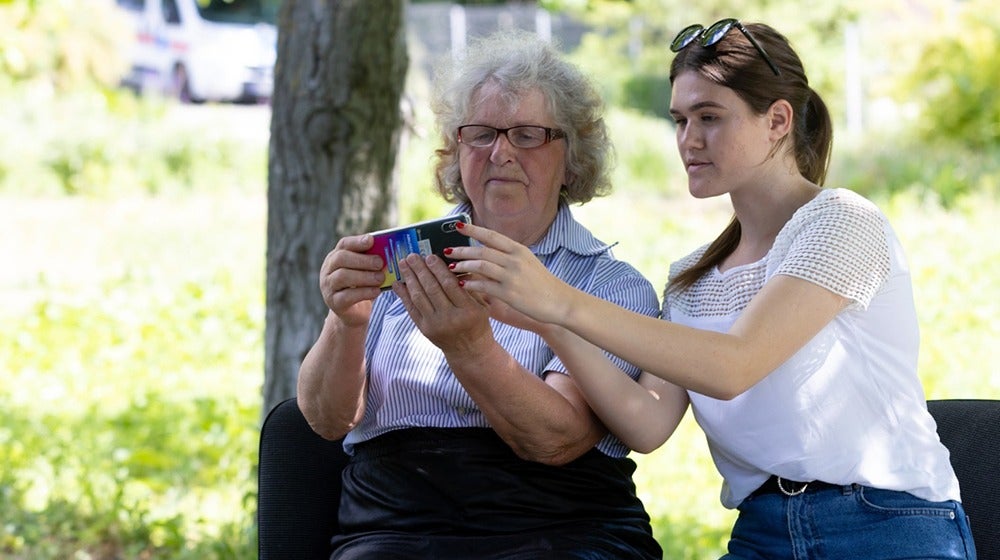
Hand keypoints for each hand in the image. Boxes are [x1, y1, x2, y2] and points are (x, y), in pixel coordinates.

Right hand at [319, 234, 385, 325]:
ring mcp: (328, 287)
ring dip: (364, 276)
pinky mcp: (334, 303)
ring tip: (380, 278)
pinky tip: (376, 291)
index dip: (357, 241)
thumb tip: (389, 249)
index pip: (343, 244)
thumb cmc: (362, 286)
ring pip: (342, 277)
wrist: (354, 312)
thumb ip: (371, 260)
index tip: (371, 240)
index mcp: (336, 257)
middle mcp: (328, 270)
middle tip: (380, 263)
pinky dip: (364, 292)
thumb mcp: (365, 271)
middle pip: (341, 259)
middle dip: (362, 260)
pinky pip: (347, 296)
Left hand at [394, 253, 492, 355]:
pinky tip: (398, 283)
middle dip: (420, 270)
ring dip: (409, 278)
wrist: (469, 350)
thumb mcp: (481, 305)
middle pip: (432, 289)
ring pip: (419, 297)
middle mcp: (450, 318)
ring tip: (404, 264)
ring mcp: (435, 325)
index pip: (450, 285)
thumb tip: (453, 263)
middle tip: (412, 255)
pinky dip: (403, 295)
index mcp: (468, 310)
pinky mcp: (424, 329)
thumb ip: (469, 286)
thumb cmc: (477, 323)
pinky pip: (411, 309)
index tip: (430, 256)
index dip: (438, 269)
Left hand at [446, 222, 570, 323]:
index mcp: (519, 250)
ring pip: (481, 266)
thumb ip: (508, 257)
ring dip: (464, 266)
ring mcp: (512, 276)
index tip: (457, 226)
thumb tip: (485, 253)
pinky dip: (471, 284)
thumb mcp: (527, 263)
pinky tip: (462, 285)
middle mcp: (515, 260)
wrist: (559, 301)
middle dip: (462, 250)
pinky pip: (484, 286)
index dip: (473, 229)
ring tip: (451, 268)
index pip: (491, 235)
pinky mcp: (509, 293)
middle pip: (482, 250)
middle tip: (446, 251)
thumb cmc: (542, 283)